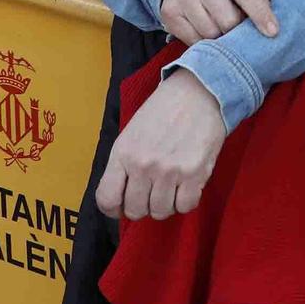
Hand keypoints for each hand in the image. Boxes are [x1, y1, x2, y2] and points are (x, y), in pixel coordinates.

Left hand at [97, 68, 226, 219]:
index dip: (112, 208)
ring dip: (164, 205)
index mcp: (123, 153)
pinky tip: (185, 186)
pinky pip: (185, 207)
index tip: (120, 205)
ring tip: (169, 188)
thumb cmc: (163, 110)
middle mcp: (143, 165)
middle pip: (135, 210)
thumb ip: (124, 163)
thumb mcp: (131, 132)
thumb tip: (121, 195)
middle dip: (141, 206)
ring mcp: (169, 172)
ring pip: (160, 212)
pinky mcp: (194, 174)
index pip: (106, 199)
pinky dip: (185, 201)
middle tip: (150, 193)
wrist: (198, 91)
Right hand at [159, 0, 277, 45]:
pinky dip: (203, 42)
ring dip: (220, 38)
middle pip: (228, 21)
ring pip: (210, 34)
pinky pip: (193, 40)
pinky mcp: (169, 12)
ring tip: (220, 29)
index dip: (261, 14)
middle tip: (237, 28)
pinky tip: (204, 32)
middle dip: (237, 30)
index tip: (273, 32)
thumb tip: (271, 19)